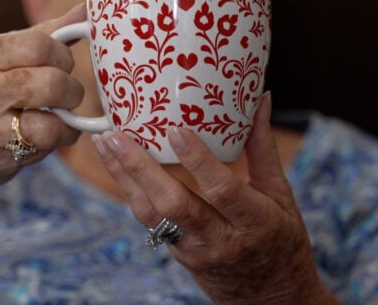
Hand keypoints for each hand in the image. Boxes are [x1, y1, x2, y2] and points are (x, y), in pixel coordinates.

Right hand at [0, 4, 85, 197]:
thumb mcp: (6, 60)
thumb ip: (48, 35)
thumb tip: (86, 11)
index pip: (41, 44)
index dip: (63, 57)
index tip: (62, 66)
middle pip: (52, 81)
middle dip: (72, 90)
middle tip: (67, 95)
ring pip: (54, 113)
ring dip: (70, 115)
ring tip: (62, 115)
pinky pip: (51, 137)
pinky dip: (64, 136)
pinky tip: (55, 133)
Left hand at [92, 93, 338, 303]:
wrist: (271, 299)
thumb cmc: (281, 242)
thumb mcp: (281, 196)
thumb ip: (263, 149)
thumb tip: (261, 101)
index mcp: (254, 223)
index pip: (222, 191)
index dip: (198, 161)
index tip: (175, 130)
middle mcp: (220, 240)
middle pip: (173, 204)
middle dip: (139, 168)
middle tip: (115, 136)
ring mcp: (194, 250)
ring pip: (151, 215)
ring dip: (124, 178)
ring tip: (104, 144)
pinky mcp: (178, 254)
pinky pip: (149, 221)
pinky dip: (131, 191)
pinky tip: (117, 166)